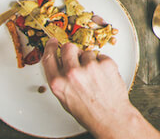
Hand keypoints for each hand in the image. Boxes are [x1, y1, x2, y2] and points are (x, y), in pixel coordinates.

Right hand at [42, 40, 159, 138]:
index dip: (50, 48)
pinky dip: (103, 64)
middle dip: (72, 51)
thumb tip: (60, 65)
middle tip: (77, 58)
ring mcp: (90, 67)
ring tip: (94, 76)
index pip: (49, 58)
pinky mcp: (106, 64)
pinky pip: (101, 56)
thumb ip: (60, 80)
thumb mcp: (65, 98)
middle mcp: (72, 73)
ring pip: (87, 52)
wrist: (110, 117)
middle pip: (68, 48)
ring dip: (90, 61)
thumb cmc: (89, 112)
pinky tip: (103, 76)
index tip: (53, 42)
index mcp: (58, 83)